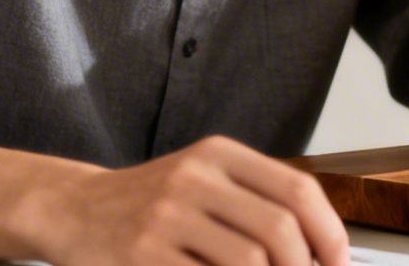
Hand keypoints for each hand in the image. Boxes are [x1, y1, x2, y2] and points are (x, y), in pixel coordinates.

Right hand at [23, 134, 348, 265]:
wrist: (71, 209)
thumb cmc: (149, 204)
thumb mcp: (202, 180)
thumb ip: (255, 203)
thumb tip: (319, 249)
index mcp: (218, 154)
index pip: (297, 189)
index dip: (329, 232)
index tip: (338, 263)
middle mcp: (194, 177)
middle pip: (279, 230)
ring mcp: (165, 217)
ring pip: (249, 262)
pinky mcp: (142, 254)